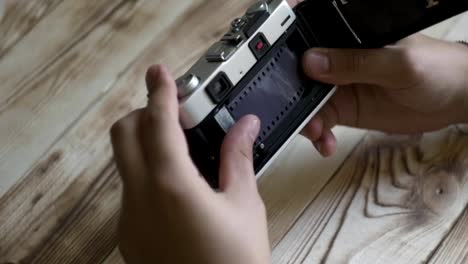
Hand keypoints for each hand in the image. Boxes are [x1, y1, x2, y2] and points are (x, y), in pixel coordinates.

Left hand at [110, 65, 269, 263]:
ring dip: (147, 145)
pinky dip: (148, 174)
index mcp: (171, 185)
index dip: (160, 91)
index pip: (158, 121)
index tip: (160, 73)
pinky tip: (180, 188)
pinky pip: (131, 189)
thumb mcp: (244, 206)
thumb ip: (238, 159)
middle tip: (177, 116)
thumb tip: (245, 127)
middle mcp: (141, 198)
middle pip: (124, 134)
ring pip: (126, 162)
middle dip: (145, 114)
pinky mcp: (130, 234)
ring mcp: (130, 218)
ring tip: (185, 153)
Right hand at [301, 34, 467, 156]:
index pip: (309, 39)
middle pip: (299, 75)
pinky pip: (320, 122)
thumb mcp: (397, 64)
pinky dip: (317, 134)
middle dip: (290, 95)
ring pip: (306, 102)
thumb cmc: (435, 69)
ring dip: (304, 119)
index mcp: (346, 38)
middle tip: (297, 114)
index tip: (273, 73)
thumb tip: (311, 62)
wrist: (454, 99)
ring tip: (317, 134)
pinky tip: (325, 144)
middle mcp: (337, 61)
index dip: (287, 52)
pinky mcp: (344, 110)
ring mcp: (338, 87)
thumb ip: (356, 63)